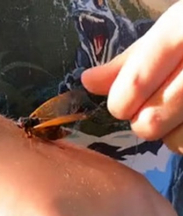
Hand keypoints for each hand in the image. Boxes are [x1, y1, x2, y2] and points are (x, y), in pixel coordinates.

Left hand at [81, 1, 182, 151]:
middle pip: (154, 119)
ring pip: (178, 141)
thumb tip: (89, 82)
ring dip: (171, 134)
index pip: (139, 77)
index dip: (123, 98)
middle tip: (153, 109)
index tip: (121, 104)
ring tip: (181, 112)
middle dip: (145, 121)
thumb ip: (133, 59)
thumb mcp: (177, 27)